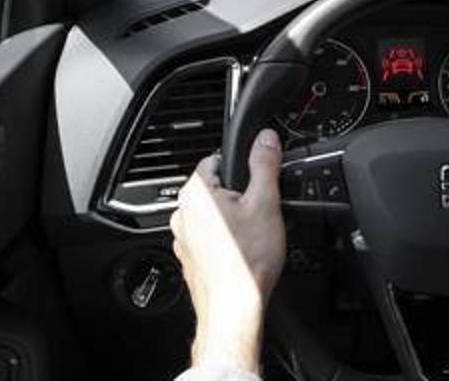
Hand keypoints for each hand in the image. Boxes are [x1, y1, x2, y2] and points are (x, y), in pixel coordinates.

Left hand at [171, 130, 286, 372]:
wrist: (234, 309)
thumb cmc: (246, 261)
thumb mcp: (266, 202)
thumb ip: (264, 164)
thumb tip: (265, 138)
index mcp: (195, 192)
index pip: (217, 159)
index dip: (242, 167)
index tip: (257, 181)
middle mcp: (182, 213)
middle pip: (217, 189)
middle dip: (239, 197)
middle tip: (260, 213)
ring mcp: (183, 238)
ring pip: (214, 216)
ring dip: (232, 220)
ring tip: (253, 238)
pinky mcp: (190, 258)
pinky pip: (210, 239)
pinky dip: (225, 242)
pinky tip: (243, 254)